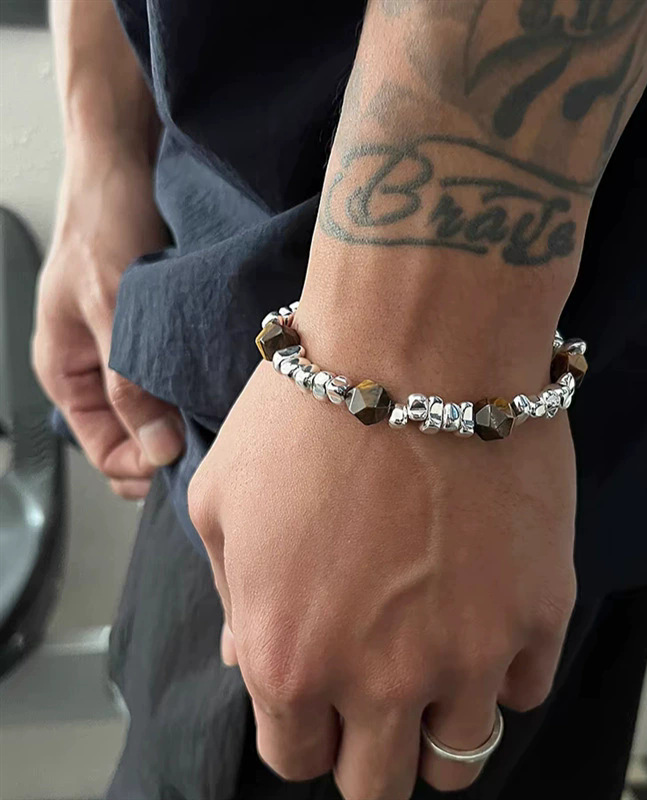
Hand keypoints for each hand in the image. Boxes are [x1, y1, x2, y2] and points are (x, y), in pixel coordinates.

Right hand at [33, 149, 183, 498]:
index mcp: (66, 371)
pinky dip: (197, 388)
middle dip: (167, 448)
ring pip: (159, 410)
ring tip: (218, 417)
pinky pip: (178, 377)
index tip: (182, 462)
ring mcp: (130, 352)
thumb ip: (127, 381)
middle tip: (208, 445)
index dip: (140, 466)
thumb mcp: (109, 308)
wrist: (127, 167)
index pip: (102, 449)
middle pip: (133, 437)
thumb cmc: (103, 224)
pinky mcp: (161, 333)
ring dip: (186, 418)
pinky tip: (220, 387)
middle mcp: (98, 369)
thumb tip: (155, 448)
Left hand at [189, 361, 575, 799]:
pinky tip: (488, 615)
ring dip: (442, 724)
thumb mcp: (224, 499)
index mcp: (288, 658)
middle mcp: (379, 678)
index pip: (297, 757)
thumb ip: (231, 597)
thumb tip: (247, 661)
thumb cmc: (309, 414)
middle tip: (381, 695)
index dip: (306, 729)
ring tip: (440, 660)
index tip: (323, 696)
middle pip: (379, 786)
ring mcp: (470, 653)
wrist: (421, 346)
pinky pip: (526, 690)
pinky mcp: (540, 613)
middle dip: (371, 749)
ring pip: (459, 759)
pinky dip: (503, 670)